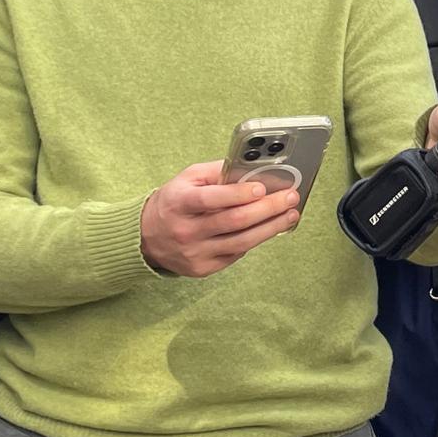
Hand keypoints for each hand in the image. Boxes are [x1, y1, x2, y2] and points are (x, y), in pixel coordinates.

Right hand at [140, 161, 300, 276]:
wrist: (146, 237)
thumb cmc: (174, 202)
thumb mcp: (188, 179)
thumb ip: (218, 171)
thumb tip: (252, 167)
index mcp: (179, 203)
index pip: (211, 199)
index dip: (238, 194)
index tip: (262, 188)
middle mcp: (186, 230)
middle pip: (233, 221)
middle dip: (267, 208)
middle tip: (290, 197)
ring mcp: (194, 253)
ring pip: (241, 242)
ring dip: (271, 227)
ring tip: (291, 214)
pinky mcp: (203, 268)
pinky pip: (237, 254)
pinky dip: (256, 239)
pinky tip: (271, 227)